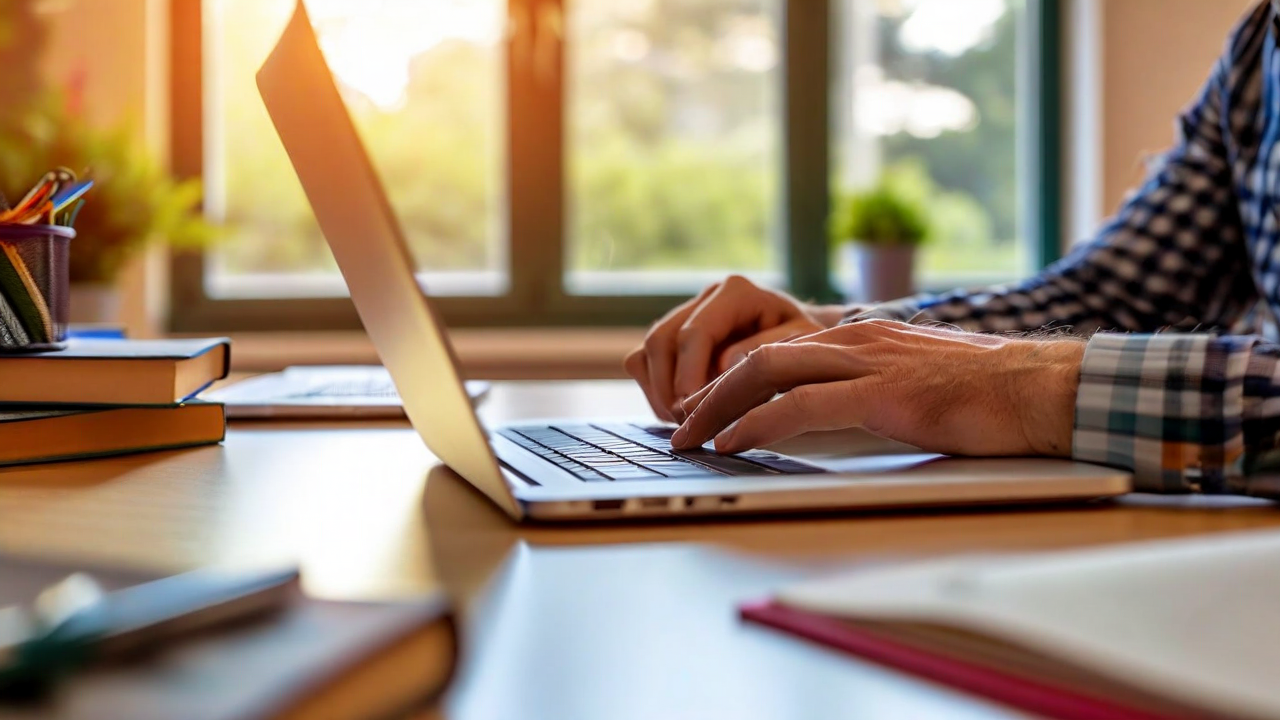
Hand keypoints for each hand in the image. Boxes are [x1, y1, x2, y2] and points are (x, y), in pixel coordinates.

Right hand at [624, 275, 855, 422]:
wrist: (813, 347)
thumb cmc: (814, 350)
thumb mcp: (805, 350)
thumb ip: (766, 354)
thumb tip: (721, 367)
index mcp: (736, 293)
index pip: (694, 333)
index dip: (687, 377)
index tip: (691, 413)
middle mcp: (706, 298)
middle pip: (661, 341)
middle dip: (668, 388)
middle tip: (686, 424)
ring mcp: (687, 315)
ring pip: (647, 352)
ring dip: (658, 393)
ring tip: (685, 421)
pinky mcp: (675, 338)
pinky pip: (644, 363)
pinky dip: (655, 392)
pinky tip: (683, 412)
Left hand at [669, 320, 1084, 457]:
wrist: (1041, 388)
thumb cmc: (986, 395)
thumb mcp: (913, 385)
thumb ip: (870, 391)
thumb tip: (834, 416)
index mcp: (861, 337)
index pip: (777, 353)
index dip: (732, 381)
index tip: (703, 410)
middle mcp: (855, 339)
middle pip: (757, 359)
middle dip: (708, 393)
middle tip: (679, 425)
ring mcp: (866, 362)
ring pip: (766, 375)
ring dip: (718, 408)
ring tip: (689, 438)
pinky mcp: (881, 393)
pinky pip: (801, 406)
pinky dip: (757, 423)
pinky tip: (733, 442)